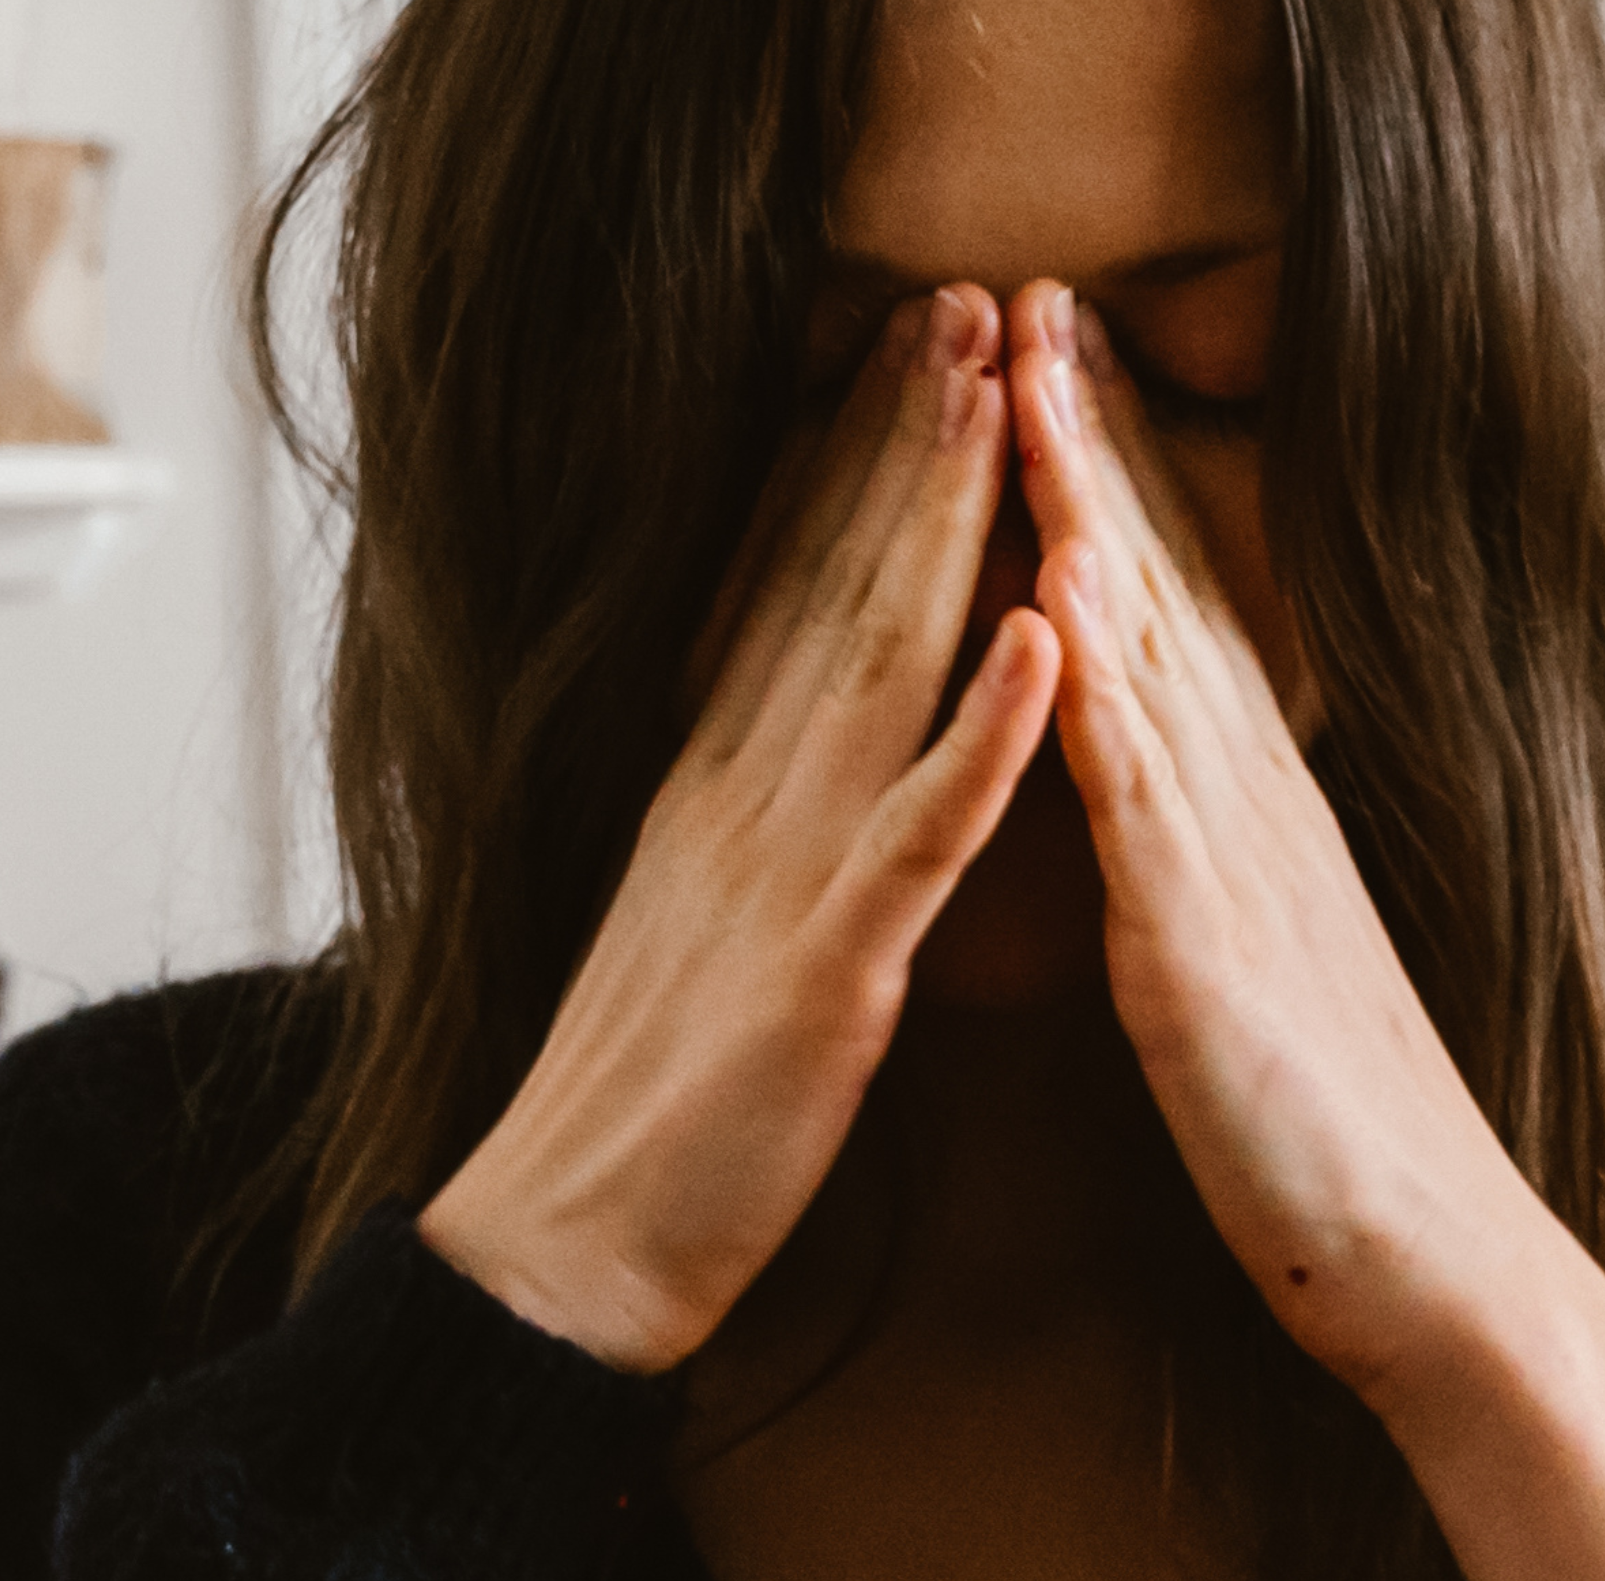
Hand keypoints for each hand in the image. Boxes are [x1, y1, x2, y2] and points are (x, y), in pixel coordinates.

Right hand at [416, 286, 1062, 1374]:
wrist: (563, 1256)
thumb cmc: (646, 1119)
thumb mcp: (690, 931)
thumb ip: (736, 830)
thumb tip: (761, 753)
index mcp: (716, 795)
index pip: (788, 593)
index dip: (848, 466)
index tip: (904, 350)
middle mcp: (744, 801)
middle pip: (835, 584)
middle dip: (903, 439)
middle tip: (965, 300)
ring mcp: (786, 874)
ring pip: (880, 661)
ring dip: (944, 521)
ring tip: (1000, 393)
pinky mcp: (828, 968)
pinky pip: (920, 832)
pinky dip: (983, 729)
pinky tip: (1042, 632)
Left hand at [1004, 283, 1558, 1412]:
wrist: (1429, 1270)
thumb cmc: (1333, 1144)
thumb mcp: (1259, 969)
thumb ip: (1216, 872)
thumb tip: (1177, 809)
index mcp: (1245, 821)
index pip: (1170, 617)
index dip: (1111, 481)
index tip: (1052, 361)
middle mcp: (1247, 814)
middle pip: (1160, 591)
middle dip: (1091, 440)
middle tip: (1030, 295)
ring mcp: (1233, 874)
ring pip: (1149, 656)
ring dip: (1088, 509)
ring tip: (1030, 377)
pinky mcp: (1204, 957)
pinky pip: (1143, 802)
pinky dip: (1102, 686)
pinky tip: (1064, 591)